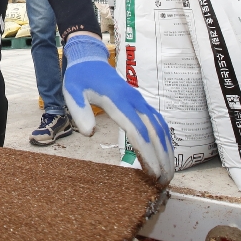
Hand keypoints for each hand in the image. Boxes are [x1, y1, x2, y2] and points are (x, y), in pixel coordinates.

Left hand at [62, 34, 173, 183]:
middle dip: (162, 158)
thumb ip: (79, 111)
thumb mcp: (71, 91)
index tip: (152, 173)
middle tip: (164, 182)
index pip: (137, 131)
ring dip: (167, 150)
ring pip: (161, 127)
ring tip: (168, 173)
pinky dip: (165, 139)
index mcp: (118, 100)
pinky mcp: (141, 103)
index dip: (147, 153)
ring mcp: (140, 101)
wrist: (90, 59)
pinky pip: (159, 122)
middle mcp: (134, 101)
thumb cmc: (79, 77)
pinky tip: (167, 153)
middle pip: (154, 132)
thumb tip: (89, 134)